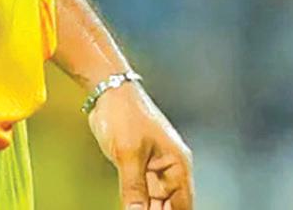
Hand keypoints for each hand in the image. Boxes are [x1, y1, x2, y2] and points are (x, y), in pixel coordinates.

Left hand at [88, 80, 193, 209]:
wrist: (109, 94)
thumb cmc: (125, 114)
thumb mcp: (128, 154)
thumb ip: (133, 188)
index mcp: (177, 164)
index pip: (183, 206)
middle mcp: (171, 170)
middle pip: (171, 208)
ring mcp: (155, 170)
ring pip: (157, 205)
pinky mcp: (140, 170)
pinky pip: (143, 197)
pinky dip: (138, 208)